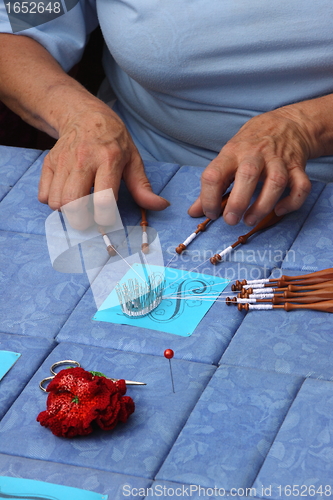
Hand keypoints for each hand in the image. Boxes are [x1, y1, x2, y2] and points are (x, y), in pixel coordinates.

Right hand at [38, 105, 168, 228]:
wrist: (85, 116)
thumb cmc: (114, 141)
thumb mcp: (133, 160)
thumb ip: (143, 187)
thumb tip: (161, 205)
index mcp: (109, 160)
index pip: (103, 199)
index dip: (105, 217)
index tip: (107, 218)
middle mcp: (83, 160)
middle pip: (73, 204)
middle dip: (81, 219)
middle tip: (89, 216)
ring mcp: (63, 161)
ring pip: (56, 202)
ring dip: (67, 211)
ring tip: (78, 203)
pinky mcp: (49, 163)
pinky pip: (43, 195)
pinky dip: (53, 201)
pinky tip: (66, 193)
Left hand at [188, 106, 313, 225]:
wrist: (287, 123)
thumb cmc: (250, 145)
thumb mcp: (227, 158)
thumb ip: (212, 186)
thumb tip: (193, 212)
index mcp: (232, 153)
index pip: (214, 174)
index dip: (208, 197)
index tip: (211, 213)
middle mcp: (255, 154)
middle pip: (247, 176)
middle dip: (237, 203)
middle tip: (231, 220)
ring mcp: (279, 160)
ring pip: (276, 182)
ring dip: (263, 205)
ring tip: (251, 220)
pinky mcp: (297, 167)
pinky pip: (301, 186)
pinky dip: (292, 202)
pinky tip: (279, 210)